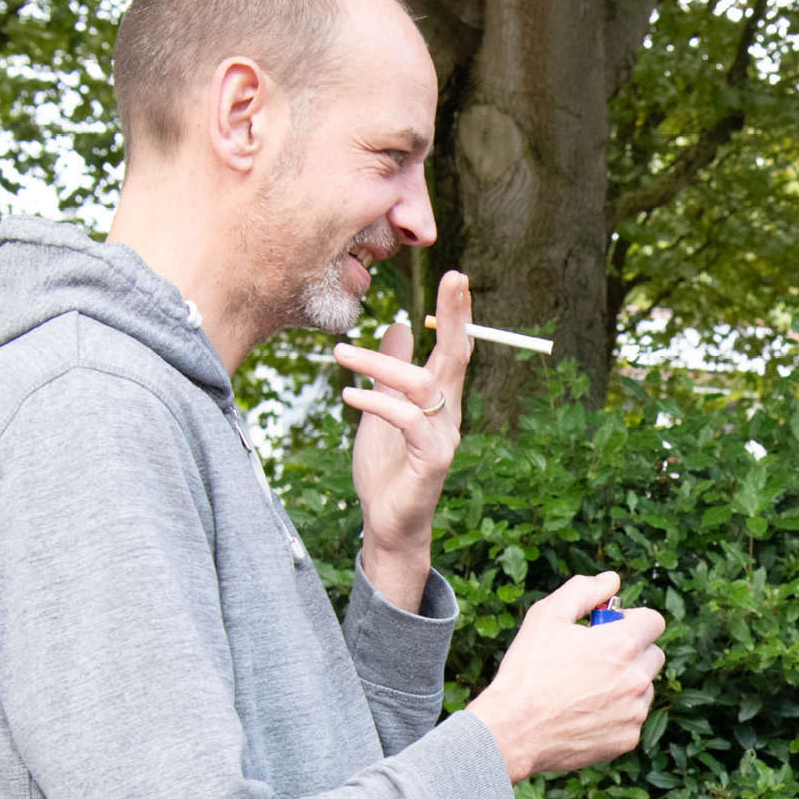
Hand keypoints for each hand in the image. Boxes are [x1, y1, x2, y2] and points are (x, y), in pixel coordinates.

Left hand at [336, 272, 476, 602]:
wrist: (387, 522)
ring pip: (423, 384)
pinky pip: (408, 420)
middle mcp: (449, 413)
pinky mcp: (432, 460)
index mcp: (440, 400)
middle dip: (456, 317)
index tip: (454, 276)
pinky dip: (378, 403)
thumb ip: (390, 373)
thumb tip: (397, 326)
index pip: (453, 348)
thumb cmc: (387, 468)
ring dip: (380, 364)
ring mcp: (443, 436)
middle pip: (458, 356)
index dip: (456, 314)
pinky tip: (348, 395)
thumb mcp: (382, 409)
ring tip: (340, 354)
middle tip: (453, 278)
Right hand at [461, 573, 663, 781]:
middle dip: (631, 652)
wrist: (512, 730)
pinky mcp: (627, 739)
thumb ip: (583, 590)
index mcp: (623, 644)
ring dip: (625, 684)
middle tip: (594, 658)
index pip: (654, 621)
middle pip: (653, 655)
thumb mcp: (547, 617)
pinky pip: (631, 719)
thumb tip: (611, 580)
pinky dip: (615, 714)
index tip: (608, 629)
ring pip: (643, 688)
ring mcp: (634, 711)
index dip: (631, 620)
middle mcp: (637, 678)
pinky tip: (583, 714)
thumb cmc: (527, 671)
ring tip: (584, 688)